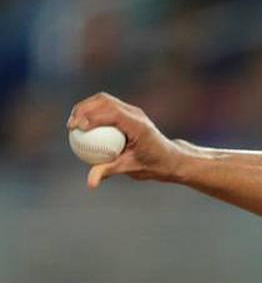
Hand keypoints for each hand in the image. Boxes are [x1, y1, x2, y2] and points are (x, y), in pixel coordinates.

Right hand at [67, 92, 188, 188]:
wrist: (169, 158)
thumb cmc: (152, 165)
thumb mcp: (131, 169)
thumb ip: (109, 171)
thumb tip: (90, 183)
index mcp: (139, 126)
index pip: (113, 114)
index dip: (92, 117)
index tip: (76, 128)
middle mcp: (136, 114)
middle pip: (104, 101)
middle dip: (83, 109)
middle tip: (71, 126)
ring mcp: (133, 111)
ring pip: (104, 100)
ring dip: (85, 107)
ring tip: (73, 123)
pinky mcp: (128, 113)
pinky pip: (106, 107)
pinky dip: (92, 111)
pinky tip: (81, 125)